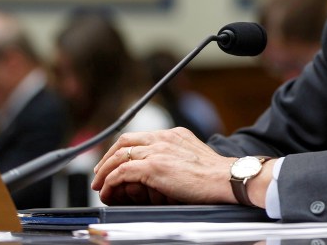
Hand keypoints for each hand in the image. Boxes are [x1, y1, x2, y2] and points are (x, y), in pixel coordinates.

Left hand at [91, 127, 237, 205]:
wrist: (227, 178)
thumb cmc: (217, 175)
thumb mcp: (196, 157)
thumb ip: (180, 157)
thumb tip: (170, 170)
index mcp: (175, 134)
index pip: (140, 136)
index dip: (123, 148)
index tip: (117, 160)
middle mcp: (165, 138)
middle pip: (125, 141)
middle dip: (108, 156)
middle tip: (101, 172)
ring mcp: (158, 150)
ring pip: (119, 155)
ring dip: (104, 171)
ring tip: (99, 184)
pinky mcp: (154, 166)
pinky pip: (121, 172)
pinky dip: (110, 182)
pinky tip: (108, 191)